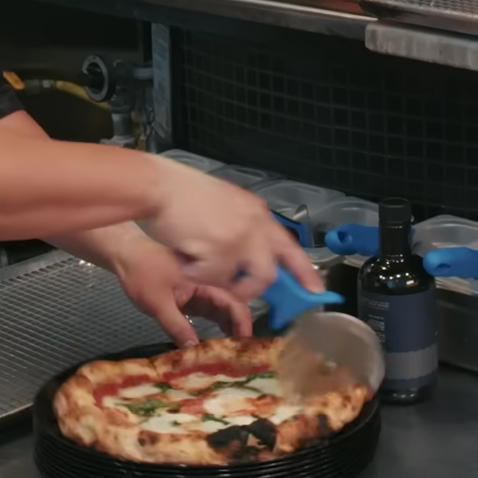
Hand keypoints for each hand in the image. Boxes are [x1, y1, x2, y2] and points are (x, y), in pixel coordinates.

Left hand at [110, 237, 252, 347]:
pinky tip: (220, 342)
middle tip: (240, 352)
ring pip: (224, 310)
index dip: (242, 322)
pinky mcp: (194, 297)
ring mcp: (202, 291)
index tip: (244, 343)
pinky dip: (218, 325)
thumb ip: (177, 326)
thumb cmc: (142, 273)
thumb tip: (194, 350)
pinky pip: (212, 312)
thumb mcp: (158, 303)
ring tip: (232, 351)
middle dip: (240, 328)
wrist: (126, 256)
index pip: (233, 300)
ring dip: (230, 328)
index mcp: (205, 278)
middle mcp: (209, 283)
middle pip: (233, 306)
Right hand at [144, 159, 322, 301]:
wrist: (160, 187)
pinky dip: (195, 273)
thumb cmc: (183, 193)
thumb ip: (243, 227)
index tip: (317, 291)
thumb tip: (250, 256)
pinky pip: (212, 279)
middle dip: (249, 289)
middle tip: (233, 289)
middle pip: (266, 274)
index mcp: (257, 213)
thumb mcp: (226, 204)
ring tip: (195, 260)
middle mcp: (254, 226)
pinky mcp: (220, 252)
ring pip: (235, 281)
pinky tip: (184, 255)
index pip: (289, 247)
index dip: (305, 272)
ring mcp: (239, 240)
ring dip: (214, 278)